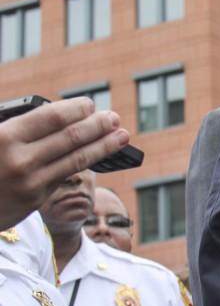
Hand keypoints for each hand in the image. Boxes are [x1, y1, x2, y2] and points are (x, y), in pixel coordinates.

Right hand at [0, 97, 128, 228]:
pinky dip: (85, 163)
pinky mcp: (35, 200)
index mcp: (5, 138)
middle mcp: (20, 160)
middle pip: (71, 137)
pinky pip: (64, 175)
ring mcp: (29, 183)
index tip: (90, 105)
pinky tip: (98, 155)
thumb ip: (19, 128)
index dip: (76, 109)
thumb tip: (61, 114)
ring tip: (121, 136)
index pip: (52, 118)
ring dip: (103, 146)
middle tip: (115, 118)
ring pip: (76, 159)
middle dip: (98, 126)